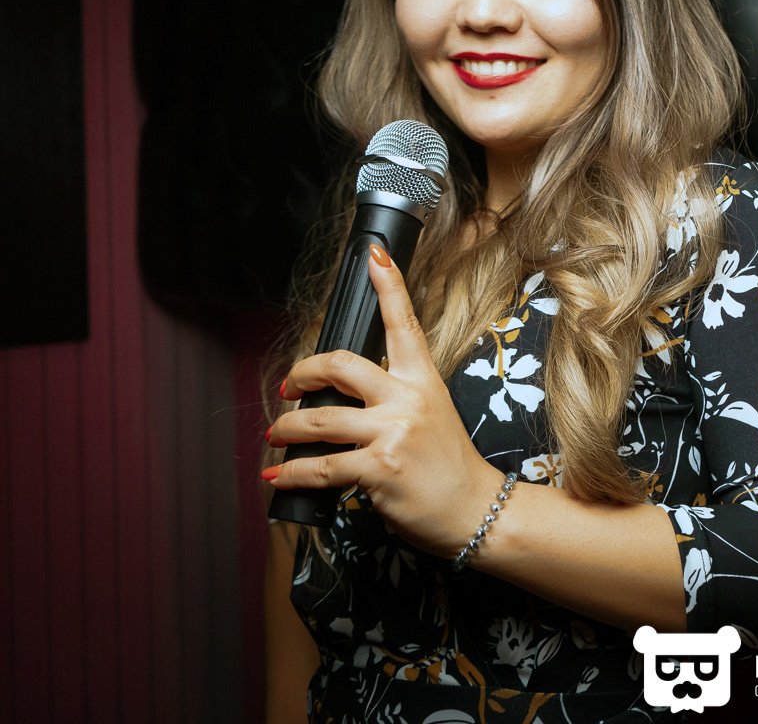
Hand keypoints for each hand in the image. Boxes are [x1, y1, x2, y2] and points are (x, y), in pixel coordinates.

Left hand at [265, 244, 499, 556]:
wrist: (475, 509)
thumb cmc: (450, 467)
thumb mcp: (432, 416)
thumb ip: (394, 399)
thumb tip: (342, 400)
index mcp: (423, 380)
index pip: (405, 323)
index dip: (389, 284)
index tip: (375, 254)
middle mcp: (408, 399)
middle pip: (340, 364)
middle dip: (302, 372)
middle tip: (289, 388)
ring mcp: (393, 433)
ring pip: (318, 420)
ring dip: (285, 430)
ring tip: (277, 435)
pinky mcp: (379, 468)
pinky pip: (319, 467)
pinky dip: (291, 473)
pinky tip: (279, 476)